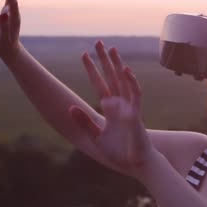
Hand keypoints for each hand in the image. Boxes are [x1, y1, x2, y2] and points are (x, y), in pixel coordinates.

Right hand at [0, 0, 21, 57]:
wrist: (10, 51)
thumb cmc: (5, 45)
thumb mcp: (3, 36)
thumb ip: (3, 25)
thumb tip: (4, 13)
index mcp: (14, 18)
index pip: (13, 2)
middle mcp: (15, 14)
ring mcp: (12, 14)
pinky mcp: (9, 16)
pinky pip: (8, 2)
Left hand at [69, 40, 155, 177]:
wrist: (135, 164)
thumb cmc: (119, 151)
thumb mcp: (95, 136)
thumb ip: (84, 121)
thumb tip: (70, 107)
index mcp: (109, 108)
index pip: (99, 83)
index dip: (92, 70)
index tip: (84, 55)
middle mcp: (119, 104)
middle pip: (111, 76)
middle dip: (104, 60)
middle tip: (98, 42)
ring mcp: (128, 106)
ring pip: (123, 80)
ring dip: (117, 65)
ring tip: (112, 49)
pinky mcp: (136, 113)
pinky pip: (135, 94)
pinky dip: (131, 82)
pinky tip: (125, 70)